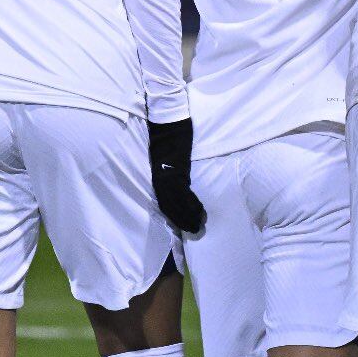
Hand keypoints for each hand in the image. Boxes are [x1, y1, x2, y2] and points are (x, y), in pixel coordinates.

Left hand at [148, 118, 204, 233]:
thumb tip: (178, 185)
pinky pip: (184, 193)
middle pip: (170, 206)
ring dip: (188, 216)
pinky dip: (192, 204)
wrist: (167, 125)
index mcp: (157, 178)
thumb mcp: (165, 161)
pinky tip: (200, 211)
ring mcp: (169, 176)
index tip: (183, 226)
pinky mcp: (177, 171)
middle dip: (182, 220)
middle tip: (194, 231)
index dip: (174, 217)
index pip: (164, 204)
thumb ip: (169, 173)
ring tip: (199, 225)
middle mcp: (161, 180)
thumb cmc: (166, 140)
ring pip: (178, 203)